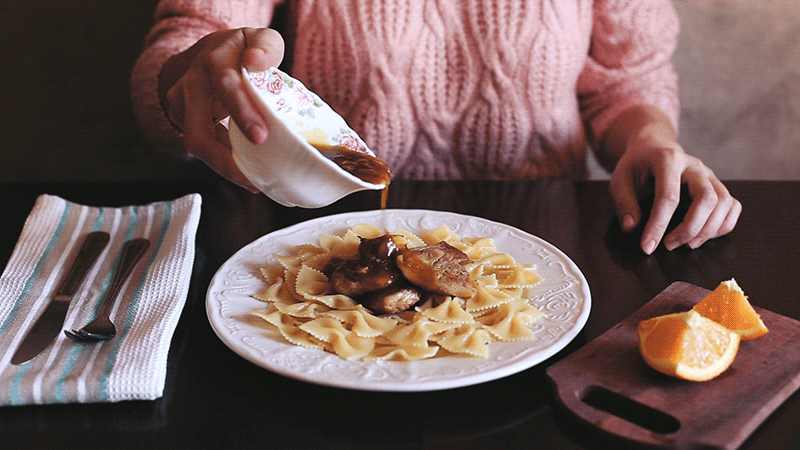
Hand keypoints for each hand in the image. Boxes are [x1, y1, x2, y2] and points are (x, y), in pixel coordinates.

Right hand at [159, 27, 284, 190]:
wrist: (208, 51)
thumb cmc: (242, 49)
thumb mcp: (259, 37)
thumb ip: (267, 46)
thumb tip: (256, 61)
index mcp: (214, 61)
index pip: (226, 86)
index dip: (242, 112)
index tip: (261, 136)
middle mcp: (192, 83)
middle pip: (199, 132)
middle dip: (225, 159)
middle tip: (254, 180)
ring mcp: (182, 104)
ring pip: (197, 145)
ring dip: (226, 167)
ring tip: (254, 182)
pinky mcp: (182, 120)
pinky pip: (203, 146)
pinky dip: (225, 161)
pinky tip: (246, 172)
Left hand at [609, 140, 740, 253]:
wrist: (654, 147)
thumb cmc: (637, 165)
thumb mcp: (620, 179)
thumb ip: (624, 202)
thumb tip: (632, 227)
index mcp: (668, 160)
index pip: (668, 196)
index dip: (658, 225)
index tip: (648, 246)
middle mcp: (694, 166)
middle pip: (706, 198)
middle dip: (690, 228)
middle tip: (670, 245)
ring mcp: (709, 174)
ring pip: (724, 202)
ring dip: (708, 230)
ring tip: (686, 244)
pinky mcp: (717, 184)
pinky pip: (732, 206)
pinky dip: (723, 225)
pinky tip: (702, 236)